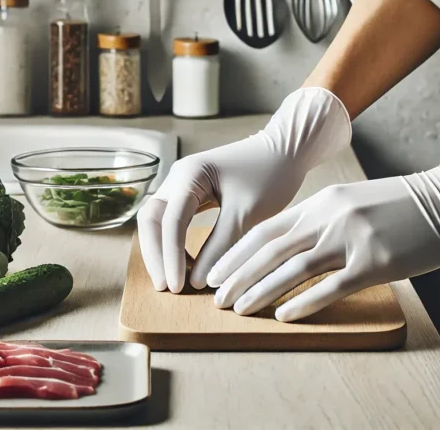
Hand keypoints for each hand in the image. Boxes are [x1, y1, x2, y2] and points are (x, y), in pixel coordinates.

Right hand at [136, 88, 351, 292]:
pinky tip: (187, 266)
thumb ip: (220, 246)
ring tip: (174, 282)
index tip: (176, 287)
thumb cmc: (270, 175)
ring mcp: (183, 185)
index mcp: (189, 175)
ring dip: (162, 251)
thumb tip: (196, 281)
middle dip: (156, 255)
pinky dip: (176, 244)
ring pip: (160, 222)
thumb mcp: (246, 213)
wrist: (286, 151)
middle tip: (165, 288)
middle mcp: (179, 177)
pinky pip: (175, 222)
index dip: (170, 257)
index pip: (170, 221)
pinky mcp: (193, 195)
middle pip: (152, 220)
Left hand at [206, 126, 439, 321]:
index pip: (267, 230)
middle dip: (239, 275)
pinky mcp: (376, 262)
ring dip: (261, 291)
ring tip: (240, 309)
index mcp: (323, 202)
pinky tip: (285, 316)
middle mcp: (330, 218)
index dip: (237, 254)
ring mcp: (352, 239)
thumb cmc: (403, 204)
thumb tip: (291, 242)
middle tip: (216, 298)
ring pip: (293, 268)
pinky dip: (303, 302)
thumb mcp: (353, 202)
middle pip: (271, 249)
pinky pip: (330, 286)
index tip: (216, 272)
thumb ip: (322, 218)